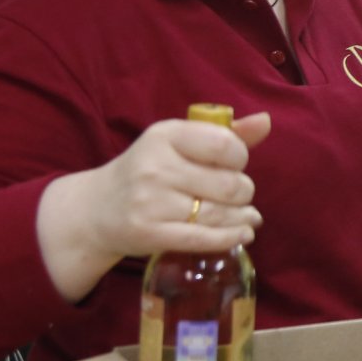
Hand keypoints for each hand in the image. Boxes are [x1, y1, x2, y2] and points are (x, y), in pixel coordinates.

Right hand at [36, 113, 271, 301]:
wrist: (96, 210)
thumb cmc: (148, 171)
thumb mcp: (179, 143)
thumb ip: (224, 134)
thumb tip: (265, 122)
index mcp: (165, 136)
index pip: (224, 145)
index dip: (240, 158)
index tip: (235, 165)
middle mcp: (156, 166)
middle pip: (228, 184)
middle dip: (243, 192)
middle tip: (237, 195)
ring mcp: (150, 202)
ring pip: (219, 213)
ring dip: (241, 217)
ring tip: (246, 217)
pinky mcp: (149, 233)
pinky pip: (203, 238)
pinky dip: (230, 237)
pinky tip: (243, 233)